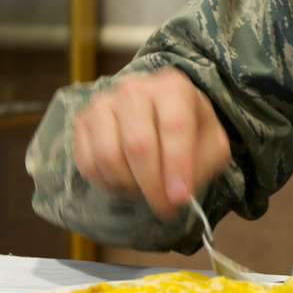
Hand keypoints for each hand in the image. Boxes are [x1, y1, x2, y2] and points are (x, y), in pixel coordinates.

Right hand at [72, 67, 230, 218]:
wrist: (158, 117)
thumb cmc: (188, 133)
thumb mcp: (210, 146)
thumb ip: (202, 165)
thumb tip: (175, 193)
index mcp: (173, 88)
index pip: (174, 125)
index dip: (176, 165)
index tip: (178, 197)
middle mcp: (134, 89)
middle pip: (138, 144)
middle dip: (151, 184)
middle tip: (162, 204)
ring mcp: (103, 103)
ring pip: (108, 156)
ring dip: (128, 185)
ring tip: (144, 188)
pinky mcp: (82, 121)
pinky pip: (88, 163)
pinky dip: (107, 182)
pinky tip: (124, 180)